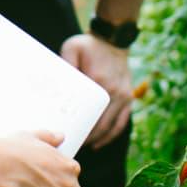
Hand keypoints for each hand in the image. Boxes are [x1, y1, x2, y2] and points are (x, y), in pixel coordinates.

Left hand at [62, 32, 133, 148]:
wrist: (113, 40)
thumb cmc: (90, 45)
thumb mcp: (72, 47)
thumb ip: (65, 63)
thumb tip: (57, 84)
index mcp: (99, 81)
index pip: (88, 113)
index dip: (79, 128)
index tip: (68, 136)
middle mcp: (113, 92)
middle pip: (100, 124)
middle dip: (88, 138)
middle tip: (73, 144)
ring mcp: (124, 96)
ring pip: (111, 126)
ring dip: (98, 139)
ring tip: (84, 145)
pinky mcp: (129, 97)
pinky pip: (121, 122)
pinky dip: (112, 134)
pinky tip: (100, 142)